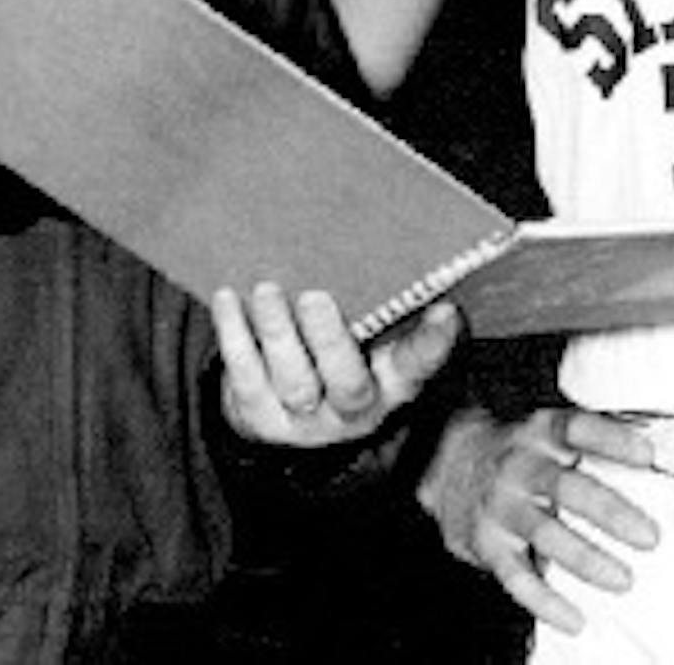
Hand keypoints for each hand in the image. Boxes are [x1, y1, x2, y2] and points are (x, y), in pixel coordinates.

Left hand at [212, 282, 459, 446]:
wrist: (291, 416)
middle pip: (347, 385)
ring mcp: (305, 420)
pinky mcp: (260, 418)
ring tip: (267, 290)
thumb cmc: (340, 355)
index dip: (433, 343)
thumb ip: (390, 308)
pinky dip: (235, 338)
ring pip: (294, 383)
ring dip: (279, 334)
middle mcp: (352, 410)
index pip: (418, 365)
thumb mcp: (374, 343)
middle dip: (331, 341)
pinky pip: (246, 377)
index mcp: (391, 384)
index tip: (445, 310)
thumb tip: (414, 253)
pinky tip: (228, 299)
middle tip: (316, 297)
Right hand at [419, 404, 658, 635]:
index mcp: (541, 433)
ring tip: (623, 579)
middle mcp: (520, 466)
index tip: (648, 456)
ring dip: (587, 559)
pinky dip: (546, 602)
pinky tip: (574, 619)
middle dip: (610, 513)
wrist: (447, 459)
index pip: (578, 429)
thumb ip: (587, 443)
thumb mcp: (545, 431)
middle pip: (567, 487)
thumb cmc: (519, 449)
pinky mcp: (487, 542)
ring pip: (546, 534)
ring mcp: (502, 505)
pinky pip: (517, 577)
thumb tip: (653, 459)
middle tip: (650, 537)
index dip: (612, 441)